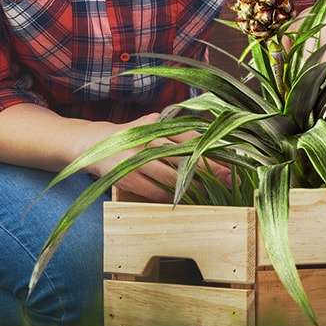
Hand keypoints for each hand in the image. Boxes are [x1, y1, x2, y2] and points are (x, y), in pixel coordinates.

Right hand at [85, 114, 229, 201]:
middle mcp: (148, 141)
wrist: (94, 145)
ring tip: (212, 193)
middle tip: (230, 180)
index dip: (213, 152)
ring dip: (194, 187)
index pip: (191, 139)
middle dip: (211, 171)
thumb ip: (177, 131)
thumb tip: (212, 140)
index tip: (231, 163)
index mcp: (158, 126)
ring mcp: (137, 160)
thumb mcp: (153, 125)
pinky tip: (186, 200)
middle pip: (186, 158)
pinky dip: (173, 197)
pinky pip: (156, 191)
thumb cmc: (133, 136)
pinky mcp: (128, 179)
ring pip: (172, 177)